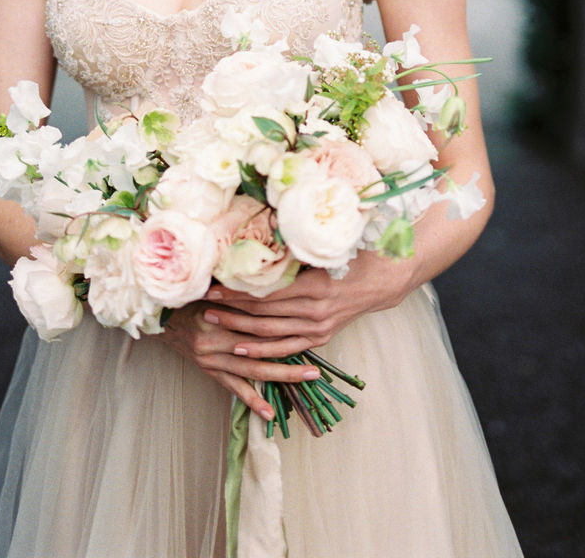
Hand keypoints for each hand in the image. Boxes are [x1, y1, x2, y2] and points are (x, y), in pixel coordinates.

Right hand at [161, 298, 322, 421]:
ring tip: (305, 380)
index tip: (310, 326)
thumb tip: (275, 276)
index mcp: (217, 315)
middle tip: (316, 368)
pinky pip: (233, 387)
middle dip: (290, 356)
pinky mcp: (209, 370)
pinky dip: (252, 400)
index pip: (258, 323)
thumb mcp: (213, 285)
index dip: (285, 325)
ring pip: (252, 369)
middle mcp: (214, 339)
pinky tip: (269, 413)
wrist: (161, 315)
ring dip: (281, 376)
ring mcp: (211, 358)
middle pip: (260, 349)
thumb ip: (240, 286)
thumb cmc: (191, 295)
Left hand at [200, 250, 414, 360]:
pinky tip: (240, 349)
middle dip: (230, 309)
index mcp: (313, 285)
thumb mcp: (325, 247)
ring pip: (270, 333)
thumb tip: (260, 233)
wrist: (381, 280)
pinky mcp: (320, 337)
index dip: (236, 290)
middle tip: (203, 304)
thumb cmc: (352, 256)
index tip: (212, 285)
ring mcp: (318, 327)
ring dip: (239, 330)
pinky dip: (262, 350)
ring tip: (214, 322)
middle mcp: (314, 310)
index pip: (265, 291)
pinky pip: (286, 347)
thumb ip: (295, 247)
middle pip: (262, 314)